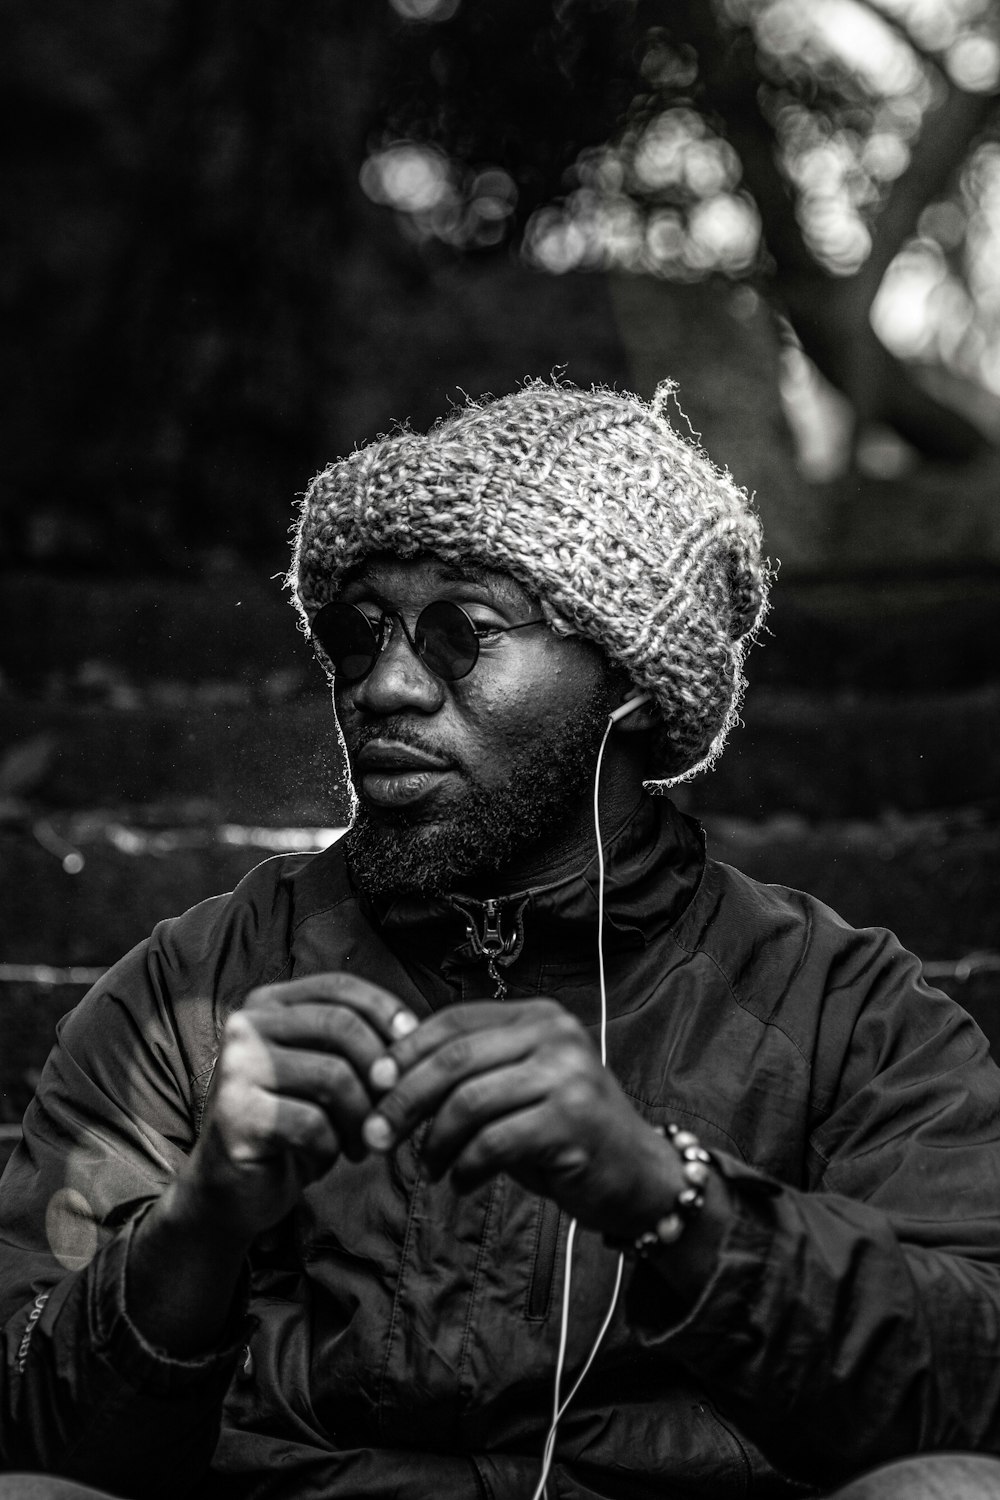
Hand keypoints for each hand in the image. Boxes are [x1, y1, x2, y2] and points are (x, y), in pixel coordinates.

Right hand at [176, 973, 417, 1247]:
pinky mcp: (237, 1116)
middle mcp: (246, 1027)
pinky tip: (323, 1159)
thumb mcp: (320, 1068)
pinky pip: (313, 1124)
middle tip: (391, 1110)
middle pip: (342, 1026)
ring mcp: (237, 1069)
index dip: (386, 1010)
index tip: (415, 1043)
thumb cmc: (289, 1123)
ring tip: (361, 1144)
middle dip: (381, 1071)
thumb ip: (354, 1042)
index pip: (339, 987)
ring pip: (334, 1076)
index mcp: (267, 1004)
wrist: (231, 1186)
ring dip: (362, 1118)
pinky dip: (331, 1148)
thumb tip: (414, 1033)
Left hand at [361, 998, 683, 1238]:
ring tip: (428, 1168)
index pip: (453, 1021)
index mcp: (538, 1015)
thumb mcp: (517, 1087)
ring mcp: (567, 1075)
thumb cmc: (564, 1133)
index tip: (371, 1086)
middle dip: (403, 1100)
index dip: (405, 1053)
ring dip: (434, 1142)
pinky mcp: (572, 1120)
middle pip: (454, 1060)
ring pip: (468, 1102)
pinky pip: (493, 1142)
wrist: (638, 1177)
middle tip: (374, 1136)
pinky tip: (461, 1183)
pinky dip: (466, 1167)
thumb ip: (470, 1072)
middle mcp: (555, 1034)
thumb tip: (387, 1072)